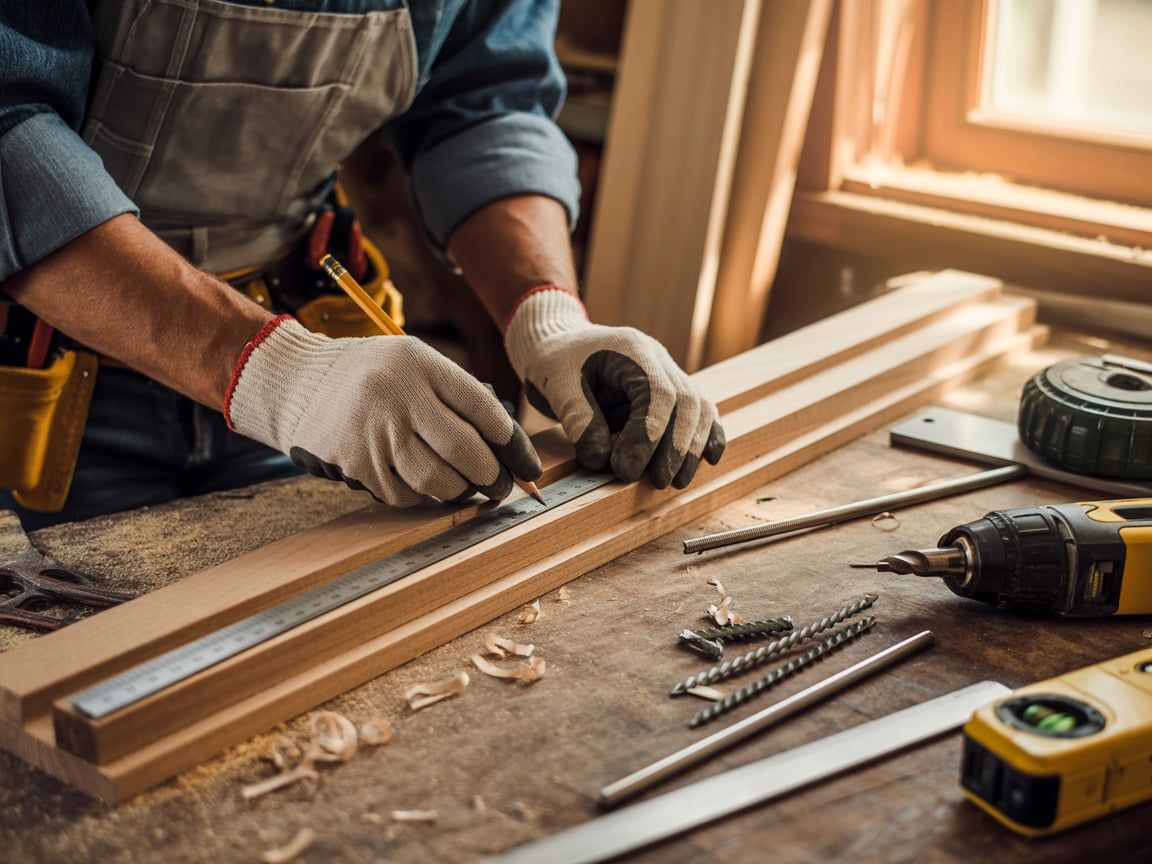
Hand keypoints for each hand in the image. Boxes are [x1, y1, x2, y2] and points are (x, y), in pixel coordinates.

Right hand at [226, 317, 540, 506]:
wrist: (296, 381)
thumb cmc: (371, 375)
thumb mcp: (412, 362)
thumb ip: (454, 394)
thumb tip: (505, 446)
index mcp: (420, 364)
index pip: (483, 408)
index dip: (513, 443)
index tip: (528, 464)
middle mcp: (398, 396)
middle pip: (466, 451)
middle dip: (494, 477)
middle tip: (503, 486)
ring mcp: (375, 432)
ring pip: (439, 480)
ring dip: (461, 491)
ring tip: (467, 487)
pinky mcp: (356, 463)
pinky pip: (406, 494)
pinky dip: (423, 496)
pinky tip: (423, 483)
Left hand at [505, 288, 724, 487]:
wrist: (557, 344)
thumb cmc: (554, 362)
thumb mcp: (556, 387)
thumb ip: (579, 420)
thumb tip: (601, 460)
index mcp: (632, 349)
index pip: (657, 394)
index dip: (648, 435)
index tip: (627, 470)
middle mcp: (657, 358)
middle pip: (686, 401)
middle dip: (677, 447)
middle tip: (659, 482)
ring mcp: (667, 372)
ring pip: (698, 407)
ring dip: (692, 447)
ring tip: (676, 481)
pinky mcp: (668, 391)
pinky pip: (697, 411)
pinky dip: (705, 435)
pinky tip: (708, 460)